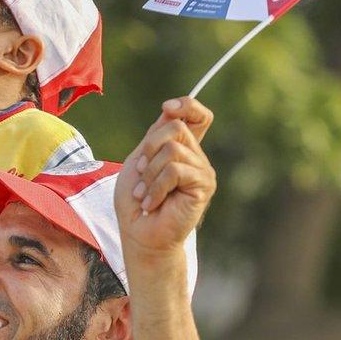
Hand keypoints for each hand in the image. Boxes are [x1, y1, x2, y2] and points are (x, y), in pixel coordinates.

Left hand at [114, 97, 215, 257]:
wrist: (139, 234)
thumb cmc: (136, 201)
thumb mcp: (138, 161)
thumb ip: (155, 135)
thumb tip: (171, 109)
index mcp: (181, 148)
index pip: (198, 115)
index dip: (186, 105)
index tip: (167, 107)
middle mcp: (196, 157)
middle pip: (176, 126)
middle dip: (148, 149)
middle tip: (140, 174)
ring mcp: (202, 171)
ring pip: (172, 150)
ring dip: (149, 174)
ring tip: (144, 194)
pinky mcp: (203, 186)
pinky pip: (175, 170)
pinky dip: (156, 187)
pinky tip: (151, 203)